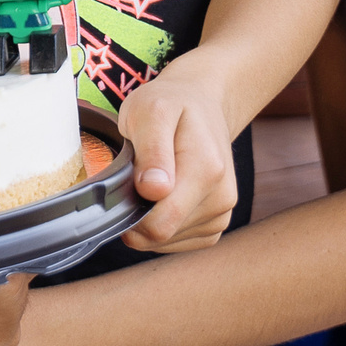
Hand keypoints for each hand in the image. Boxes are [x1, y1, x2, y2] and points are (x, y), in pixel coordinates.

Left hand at [117, 51, 240, 251]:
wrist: (202, 103)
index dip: (130, 215)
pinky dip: (163, 225)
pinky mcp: (217, 223)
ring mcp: (222, 213)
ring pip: (169, 241)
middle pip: (163, 235)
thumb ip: (152, 150)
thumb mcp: (151, 111)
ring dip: (150, 219)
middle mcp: (222, 197)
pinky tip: (162, 196)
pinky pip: (180, 241)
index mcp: (206, 170)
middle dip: (138, 215)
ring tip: (153, 181)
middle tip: (135, 178)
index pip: (160, 224)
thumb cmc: (172, 104)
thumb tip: (153, 190)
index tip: (123, 186)